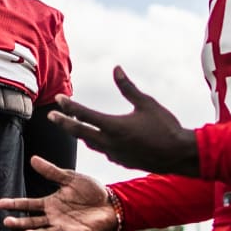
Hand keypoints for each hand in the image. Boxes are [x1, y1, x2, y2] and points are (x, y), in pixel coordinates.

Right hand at [0, 156, 116, 230]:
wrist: (111, 202)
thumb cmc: (89, 191)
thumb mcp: (69, 178)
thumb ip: (51, 172)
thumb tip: (32, 159)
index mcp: (50, 204)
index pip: (28, 205)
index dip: (14, 204)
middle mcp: (55, 218)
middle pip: (33, 222)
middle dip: (20, 224)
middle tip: (7, 223)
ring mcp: (68, 227)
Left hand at [48, 66, 199, 175]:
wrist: (180, 156)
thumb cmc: (165, 126)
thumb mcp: (146, 103)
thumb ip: (127, 87)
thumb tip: (116, 68)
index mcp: (114, 126)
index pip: (84, 115)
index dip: (69, 107)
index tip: (58, 99)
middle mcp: (110, 143)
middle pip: (79, 132)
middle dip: (64, 123)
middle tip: (50, 116)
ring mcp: (115, 155)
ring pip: (91, 143)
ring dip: (80, 134)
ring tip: (72, 125)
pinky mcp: (122, 162)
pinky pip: (104, 151)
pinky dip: (98, 143)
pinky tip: (100, 139)